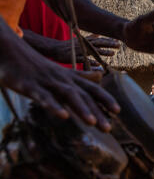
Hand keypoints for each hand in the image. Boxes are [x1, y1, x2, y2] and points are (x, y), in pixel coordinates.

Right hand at [0, 29, 119, 132]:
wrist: (10, 50)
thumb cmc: (37, 65)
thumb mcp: (62, 71)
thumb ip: (81, 76)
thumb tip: (100, 76)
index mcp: (70, 78)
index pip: (92, 89)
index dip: (105, 99)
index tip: (118, 111)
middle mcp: (63, 80)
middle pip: (84, 95)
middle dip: (98, 111)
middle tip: (109, 128)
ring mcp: (48, 83)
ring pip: (68, 95)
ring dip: (81, 109)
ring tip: (92, 122)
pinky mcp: (31, 87)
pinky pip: (45, 97)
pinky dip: (54, 106)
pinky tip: (63, 116)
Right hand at [51, 35, 119, 65]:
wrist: (54, 48)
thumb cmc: (68, 45)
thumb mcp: (80, 40)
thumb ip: (90, 38)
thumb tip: (98, 34)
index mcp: (86, 41)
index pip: (99, 40)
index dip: (109, 41)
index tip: (118, 42)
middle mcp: (84, 45)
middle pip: (98, 44)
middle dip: (109, 44)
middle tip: (119, 45)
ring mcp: (80, 51)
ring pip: (93, 51)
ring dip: (103, 52)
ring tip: (112, 53)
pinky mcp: (74, 57)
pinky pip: (84, 59)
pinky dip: (90, 62)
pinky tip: (98, 64)